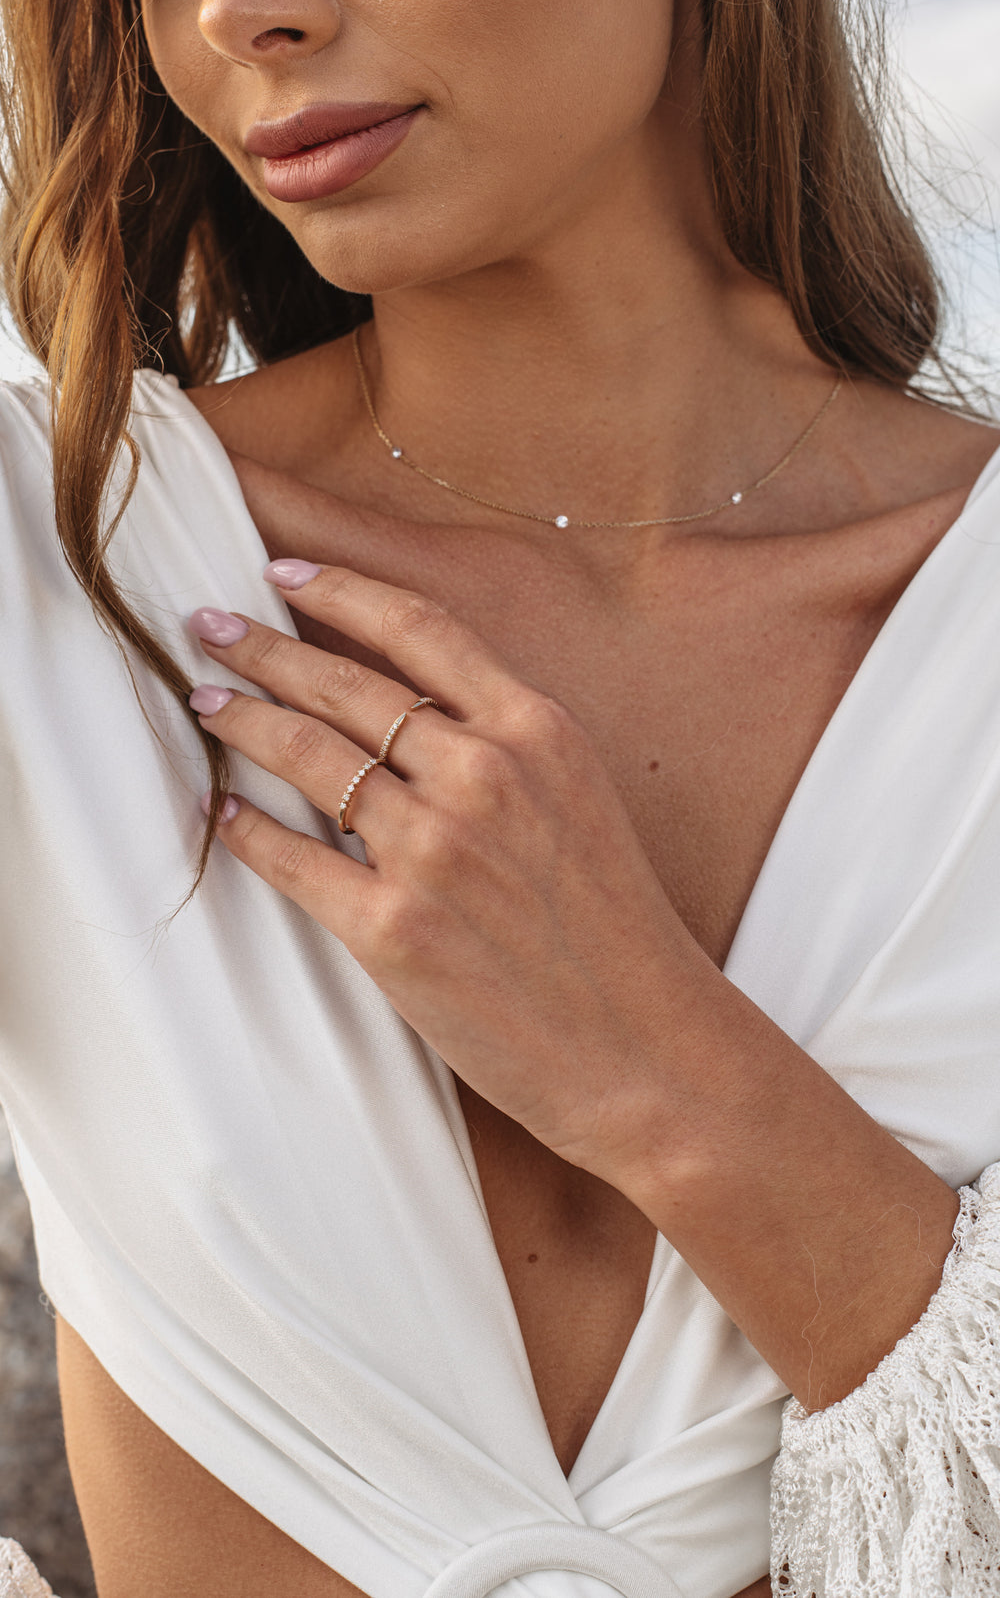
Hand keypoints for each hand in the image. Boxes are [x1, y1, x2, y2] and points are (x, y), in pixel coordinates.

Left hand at [188, 559, 961, 1409]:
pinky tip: (222, 811)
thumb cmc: (618, 932)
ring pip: (307, 757)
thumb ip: (506, 746)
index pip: (418, 630)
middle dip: (261, 649)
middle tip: (211, 628)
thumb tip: (410, 713)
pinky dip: (246, 829)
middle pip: (344, 684)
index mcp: (537, 732)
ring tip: (206, 705)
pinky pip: (292, 859)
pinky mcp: (392, 930)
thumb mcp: (582, 801)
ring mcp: (433, 850)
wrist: (648, 1048)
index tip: (283, 576)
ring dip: (241, 721)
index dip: (338, 592)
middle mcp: (482, 774)